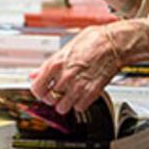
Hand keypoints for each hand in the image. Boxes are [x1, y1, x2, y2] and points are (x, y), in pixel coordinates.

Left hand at [31, 20, 148, 113]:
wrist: (113, 44)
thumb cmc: (92, 41)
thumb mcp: (65, 48)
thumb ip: (48, 65)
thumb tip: (35, 74)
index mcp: (55, 64)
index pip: (36, 89)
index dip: (39, 91)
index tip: (43, 90)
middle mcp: (64, 77)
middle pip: (49, 100)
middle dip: (52, 98)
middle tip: (57, 92)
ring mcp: (78, 86)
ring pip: (62, 108)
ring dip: (65, 103)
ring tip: (69, 95)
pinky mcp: (91, 93)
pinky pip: (79, 108)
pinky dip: (79, 104)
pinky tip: (81, 94)